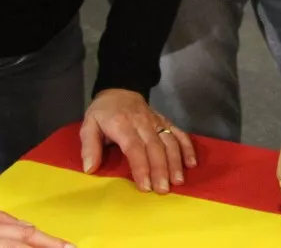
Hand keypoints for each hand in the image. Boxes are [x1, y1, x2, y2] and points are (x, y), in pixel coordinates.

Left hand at [78, 88, 196, 193]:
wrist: (119, 90)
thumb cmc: (103, 113)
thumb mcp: (88, 125)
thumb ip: (89, 146)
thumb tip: (90, 168)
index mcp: (122, 125)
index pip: (134, 147)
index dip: (141, 167)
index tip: (145, 186)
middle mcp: (142, 123)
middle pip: (155, 147)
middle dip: (160, 169)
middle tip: (163, 190)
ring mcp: (156, 121)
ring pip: (169, 141)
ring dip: (175, 162)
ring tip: (178, 181)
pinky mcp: (165, 121)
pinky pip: (179, 133)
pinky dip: (187, 148)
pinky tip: (191, 163)